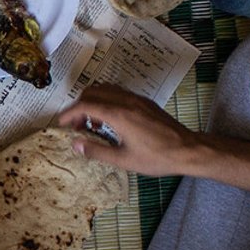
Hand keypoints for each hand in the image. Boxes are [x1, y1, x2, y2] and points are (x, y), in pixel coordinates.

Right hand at [57, 87, 198, 177]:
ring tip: (93, 124)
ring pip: (106, 89)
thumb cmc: (157, 158)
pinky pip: (118, 93)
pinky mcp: (144, 102)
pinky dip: (107, 101)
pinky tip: (110, 121)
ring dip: (93, 101)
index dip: (69, 113)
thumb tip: (75, 145)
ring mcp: (137, 99)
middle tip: (76, 125)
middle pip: (93, 92)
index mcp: (119, 115)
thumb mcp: (124, 160)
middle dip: (79, 106)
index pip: (86, 105)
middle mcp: (126, 101)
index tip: (61, 123)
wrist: (188, 150)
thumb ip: (97, 151)